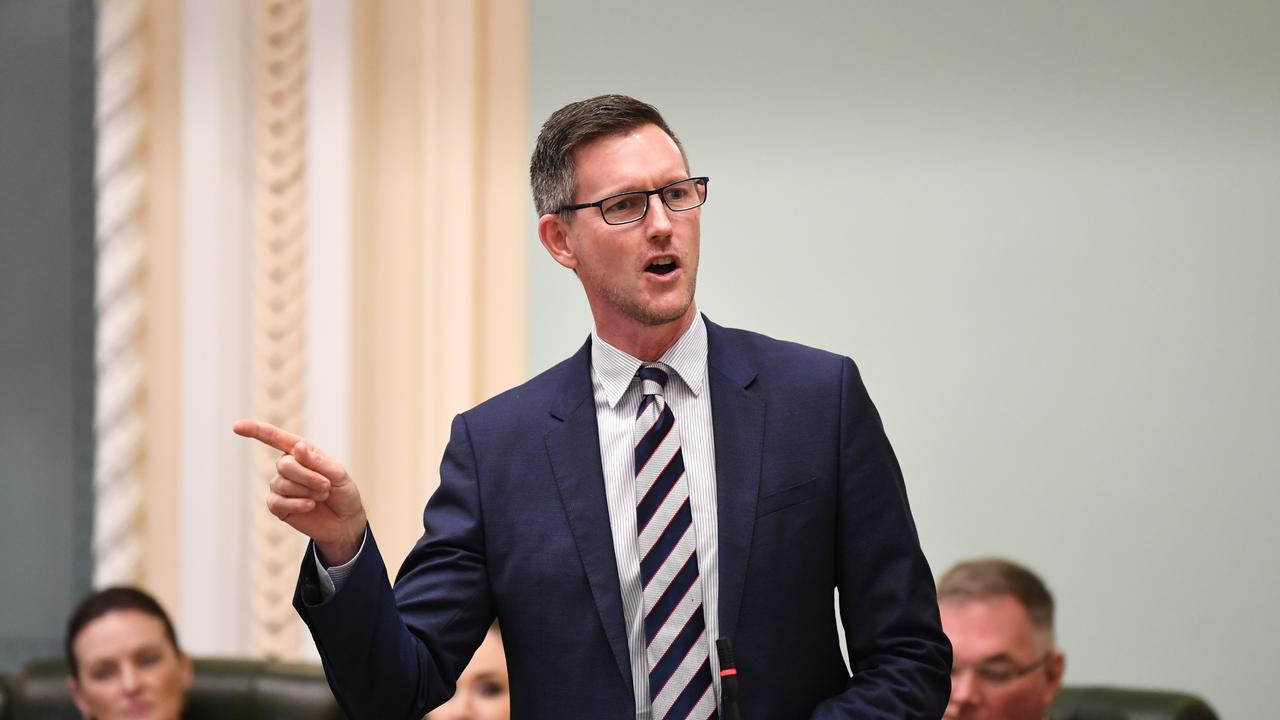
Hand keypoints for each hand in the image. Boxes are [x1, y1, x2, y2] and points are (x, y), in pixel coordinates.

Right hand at [232, 419, 366, 564]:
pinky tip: (310, 506)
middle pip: (284, 464)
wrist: (345, 521)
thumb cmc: (343, 492)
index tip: (236, 426)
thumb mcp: (337, 473)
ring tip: (322, 495)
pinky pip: (277, 502)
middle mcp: (287, 466)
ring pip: (282, 483)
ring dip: (307, 490)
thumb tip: (297, 446)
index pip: (275, 438)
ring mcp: (280, 486)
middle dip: (308, 476)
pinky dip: (297, 504)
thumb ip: (316, 461)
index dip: (255, 430)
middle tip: (326, 485)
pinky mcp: (277, 506)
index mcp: (301, 452)